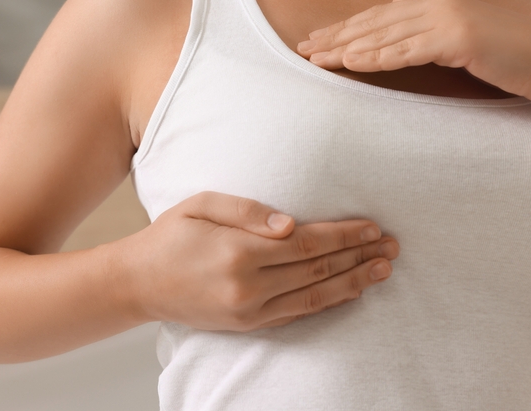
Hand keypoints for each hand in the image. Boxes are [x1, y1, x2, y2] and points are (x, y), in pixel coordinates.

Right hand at [122, 191, 398, 330]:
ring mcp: (249, 311)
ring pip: (314, 297)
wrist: (138, 283)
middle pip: (317, 271)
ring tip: (383, 270)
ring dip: (353, 282)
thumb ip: (247, 210)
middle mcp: (248, 286)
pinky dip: (328, 303)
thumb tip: (290, 225)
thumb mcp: (201, 206)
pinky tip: (350, 291)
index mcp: (238, 252)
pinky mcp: (248, 325)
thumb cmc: (169, 236)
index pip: (306, 244)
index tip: (371, 227)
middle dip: (358, 256)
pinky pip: (297, 314)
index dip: (343, 235)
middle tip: (392, 247)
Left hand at [297, 0, 530, 106]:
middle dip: (335, 36)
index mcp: (439, 2)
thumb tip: (395, 5)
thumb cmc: (516, 59)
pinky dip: (376, 57)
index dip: (346, 29)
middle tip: (301, 49)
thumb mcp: (467, 36)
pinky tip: (351, 63)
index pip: (381, 17)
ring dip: (346, 47)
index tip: (317, 41)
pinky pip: (407, 51)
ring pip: (384, 35)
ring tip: (315, 59)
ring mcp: (449, 18)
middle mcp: (439, 4)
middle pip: (374, 22)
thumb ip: (430, 24)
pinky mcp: (459, 39)